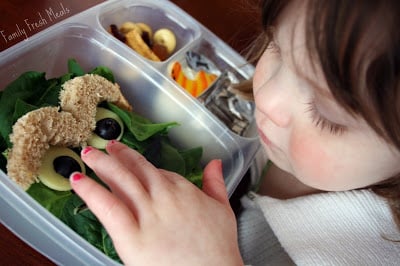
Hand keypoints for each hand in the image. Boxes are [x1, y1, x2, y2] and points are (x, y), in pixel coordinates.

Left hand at [70, 140, 242, 265]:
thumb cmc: (218, 248)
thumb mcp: (223, 209)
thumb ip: (215, 183)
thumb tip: (215, 164)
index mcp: (183, 189)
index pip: (159, 172)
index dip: (143, 166)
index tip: (133, 161)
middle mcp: (163, 195)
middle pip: (136, 168)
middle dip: (119, 155)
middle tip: (108, 146)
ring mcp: (147, 213)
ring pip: (120, 180)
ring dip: (102, 164)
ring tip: (88, 155)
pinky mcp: (131, 235)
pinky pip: (107, 206)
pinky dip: (91, 192)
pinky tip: (78, 182)